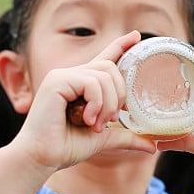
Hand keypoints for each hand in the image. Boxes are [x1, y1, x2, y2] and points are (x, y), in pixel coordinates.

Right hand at [10, 31, 156, 174]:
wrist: (41, 157)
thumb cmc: (66, 147)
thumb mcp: (104, 138)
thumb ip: (126, 136)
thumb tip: (152, 147)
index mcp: (81, 84)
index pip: (105, 58)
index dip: (121, 45)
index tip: (136, 36)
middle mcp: (72, 75)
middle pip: (111, 68)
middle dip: (118, 96)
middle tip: (109, 120)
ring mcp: (63, 75)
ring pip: (104, 76)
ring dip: (107, 104)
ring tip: (95, 124)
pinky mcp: (57, 80)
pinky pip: (91, 83)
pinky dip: (96, 103)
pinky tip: (86, 119)